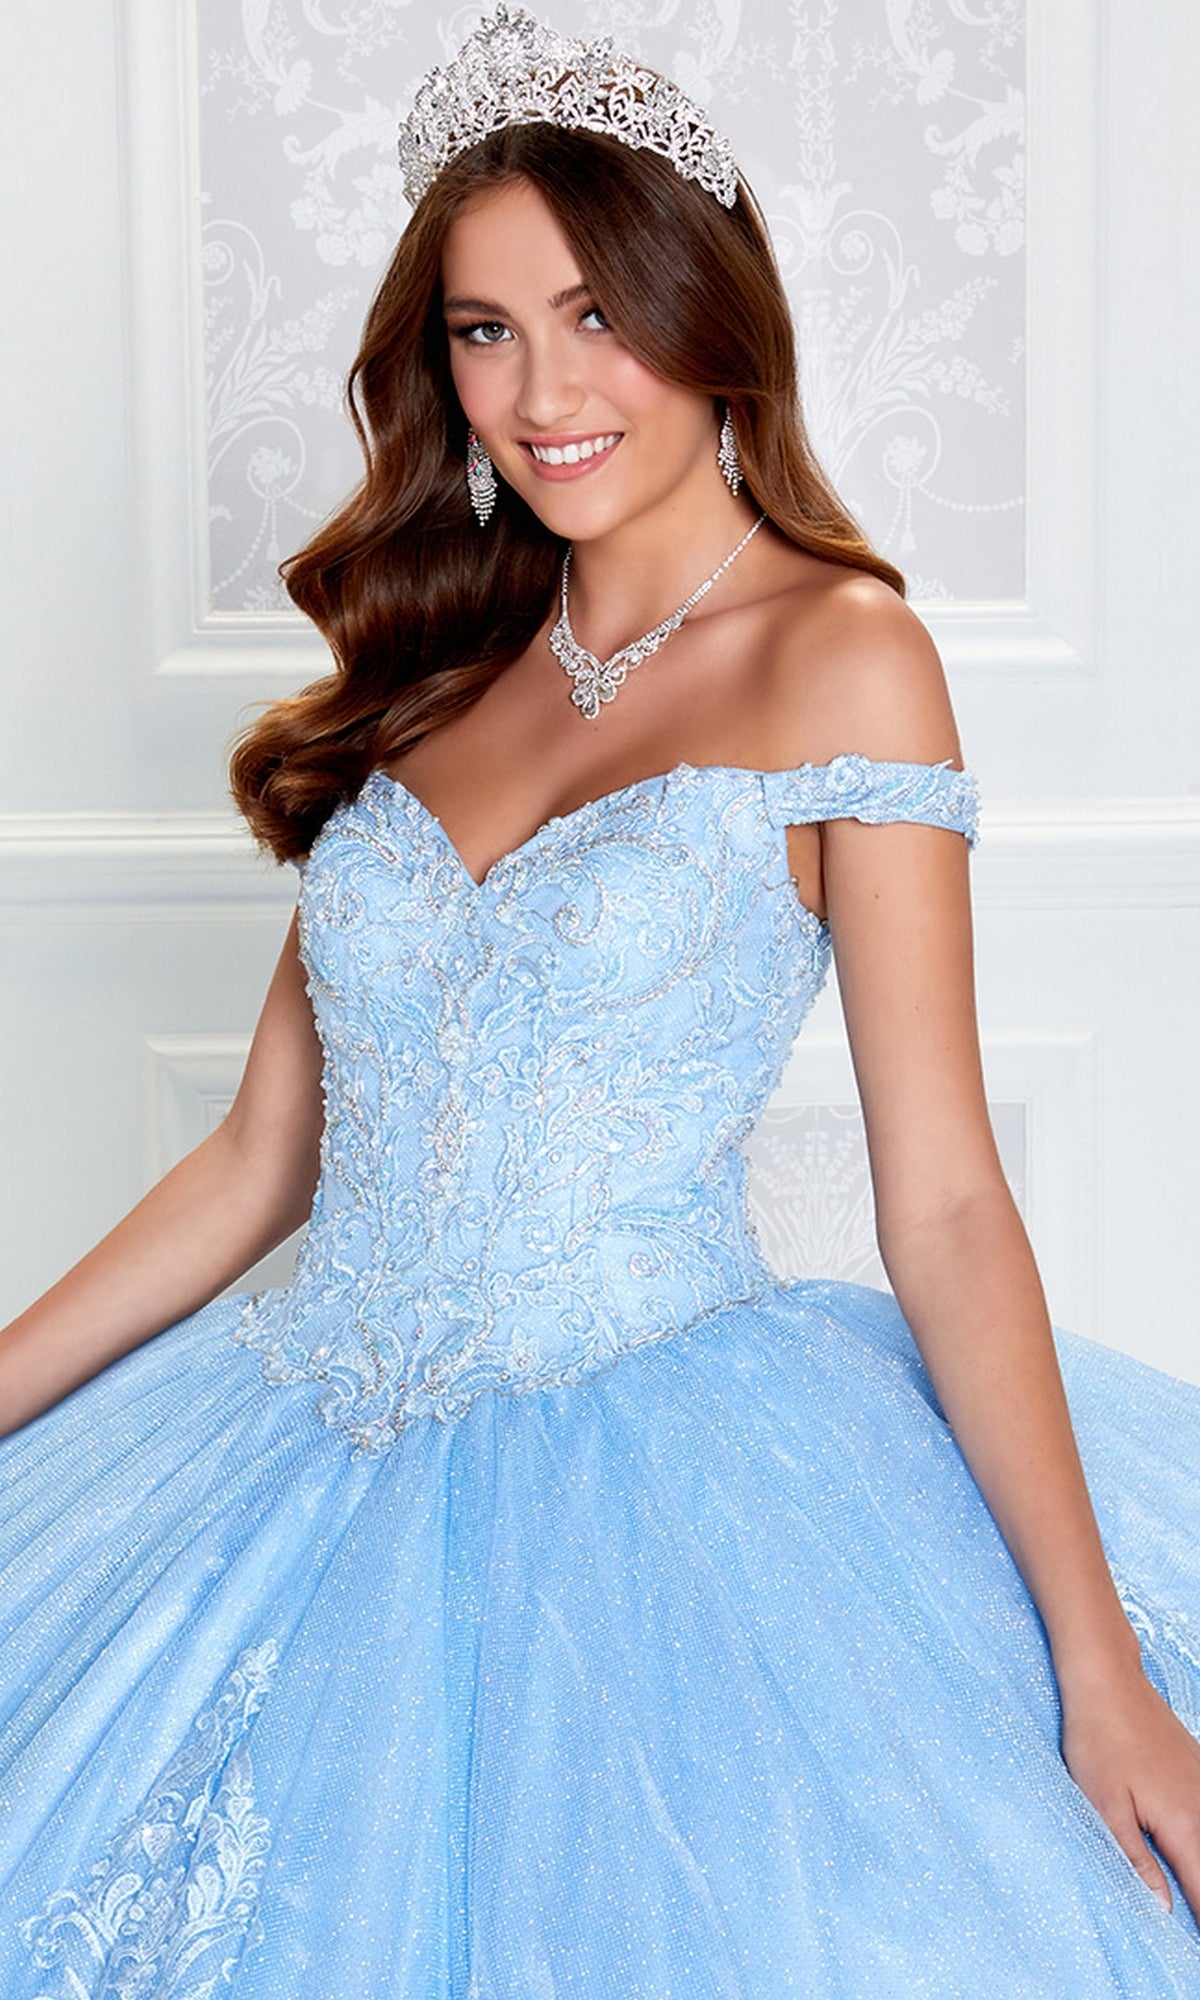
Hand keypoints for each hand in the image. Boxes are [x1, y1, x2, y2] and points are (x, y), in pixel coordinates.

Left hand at [1061, 1659, 1199, 1919]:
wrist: (1108, 1680)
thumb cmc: (1099, 1740)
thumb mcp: (1104, 1806)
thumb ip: (1136, 1862)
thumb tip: (1164, 1910)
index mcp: (1186, 1825)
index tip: (1187, 1942)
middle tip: (1182, 1911)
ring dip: (1198, 1872)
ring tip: (1182, 1885)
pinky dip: (1198, 1846)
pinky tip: (1185, 1852)